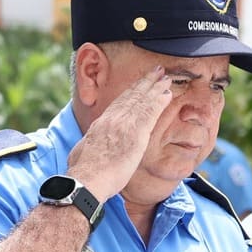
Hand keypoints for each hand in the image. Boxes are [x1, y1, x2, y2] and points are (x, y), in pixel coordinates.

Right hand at [67, 67, 172, 200]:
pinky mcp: (135, 134)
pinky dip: (159, 101)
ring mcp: (123, 125)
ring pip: (142, 100)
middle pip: (131, 96)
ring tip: (166, 77)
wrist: (87, 179)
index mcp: (101, 124)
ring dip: (155, 87)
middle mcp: (112, 120)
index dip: (131, 92)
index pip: (119, 104)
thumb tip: (88, 148)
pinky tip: (168, 93)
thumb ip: (90, 147)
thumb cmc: (83, 174)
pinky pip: (150, 112)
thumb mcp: (83, 154)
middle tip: (157, 72)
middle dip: (145, 82)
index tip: (139, 84)